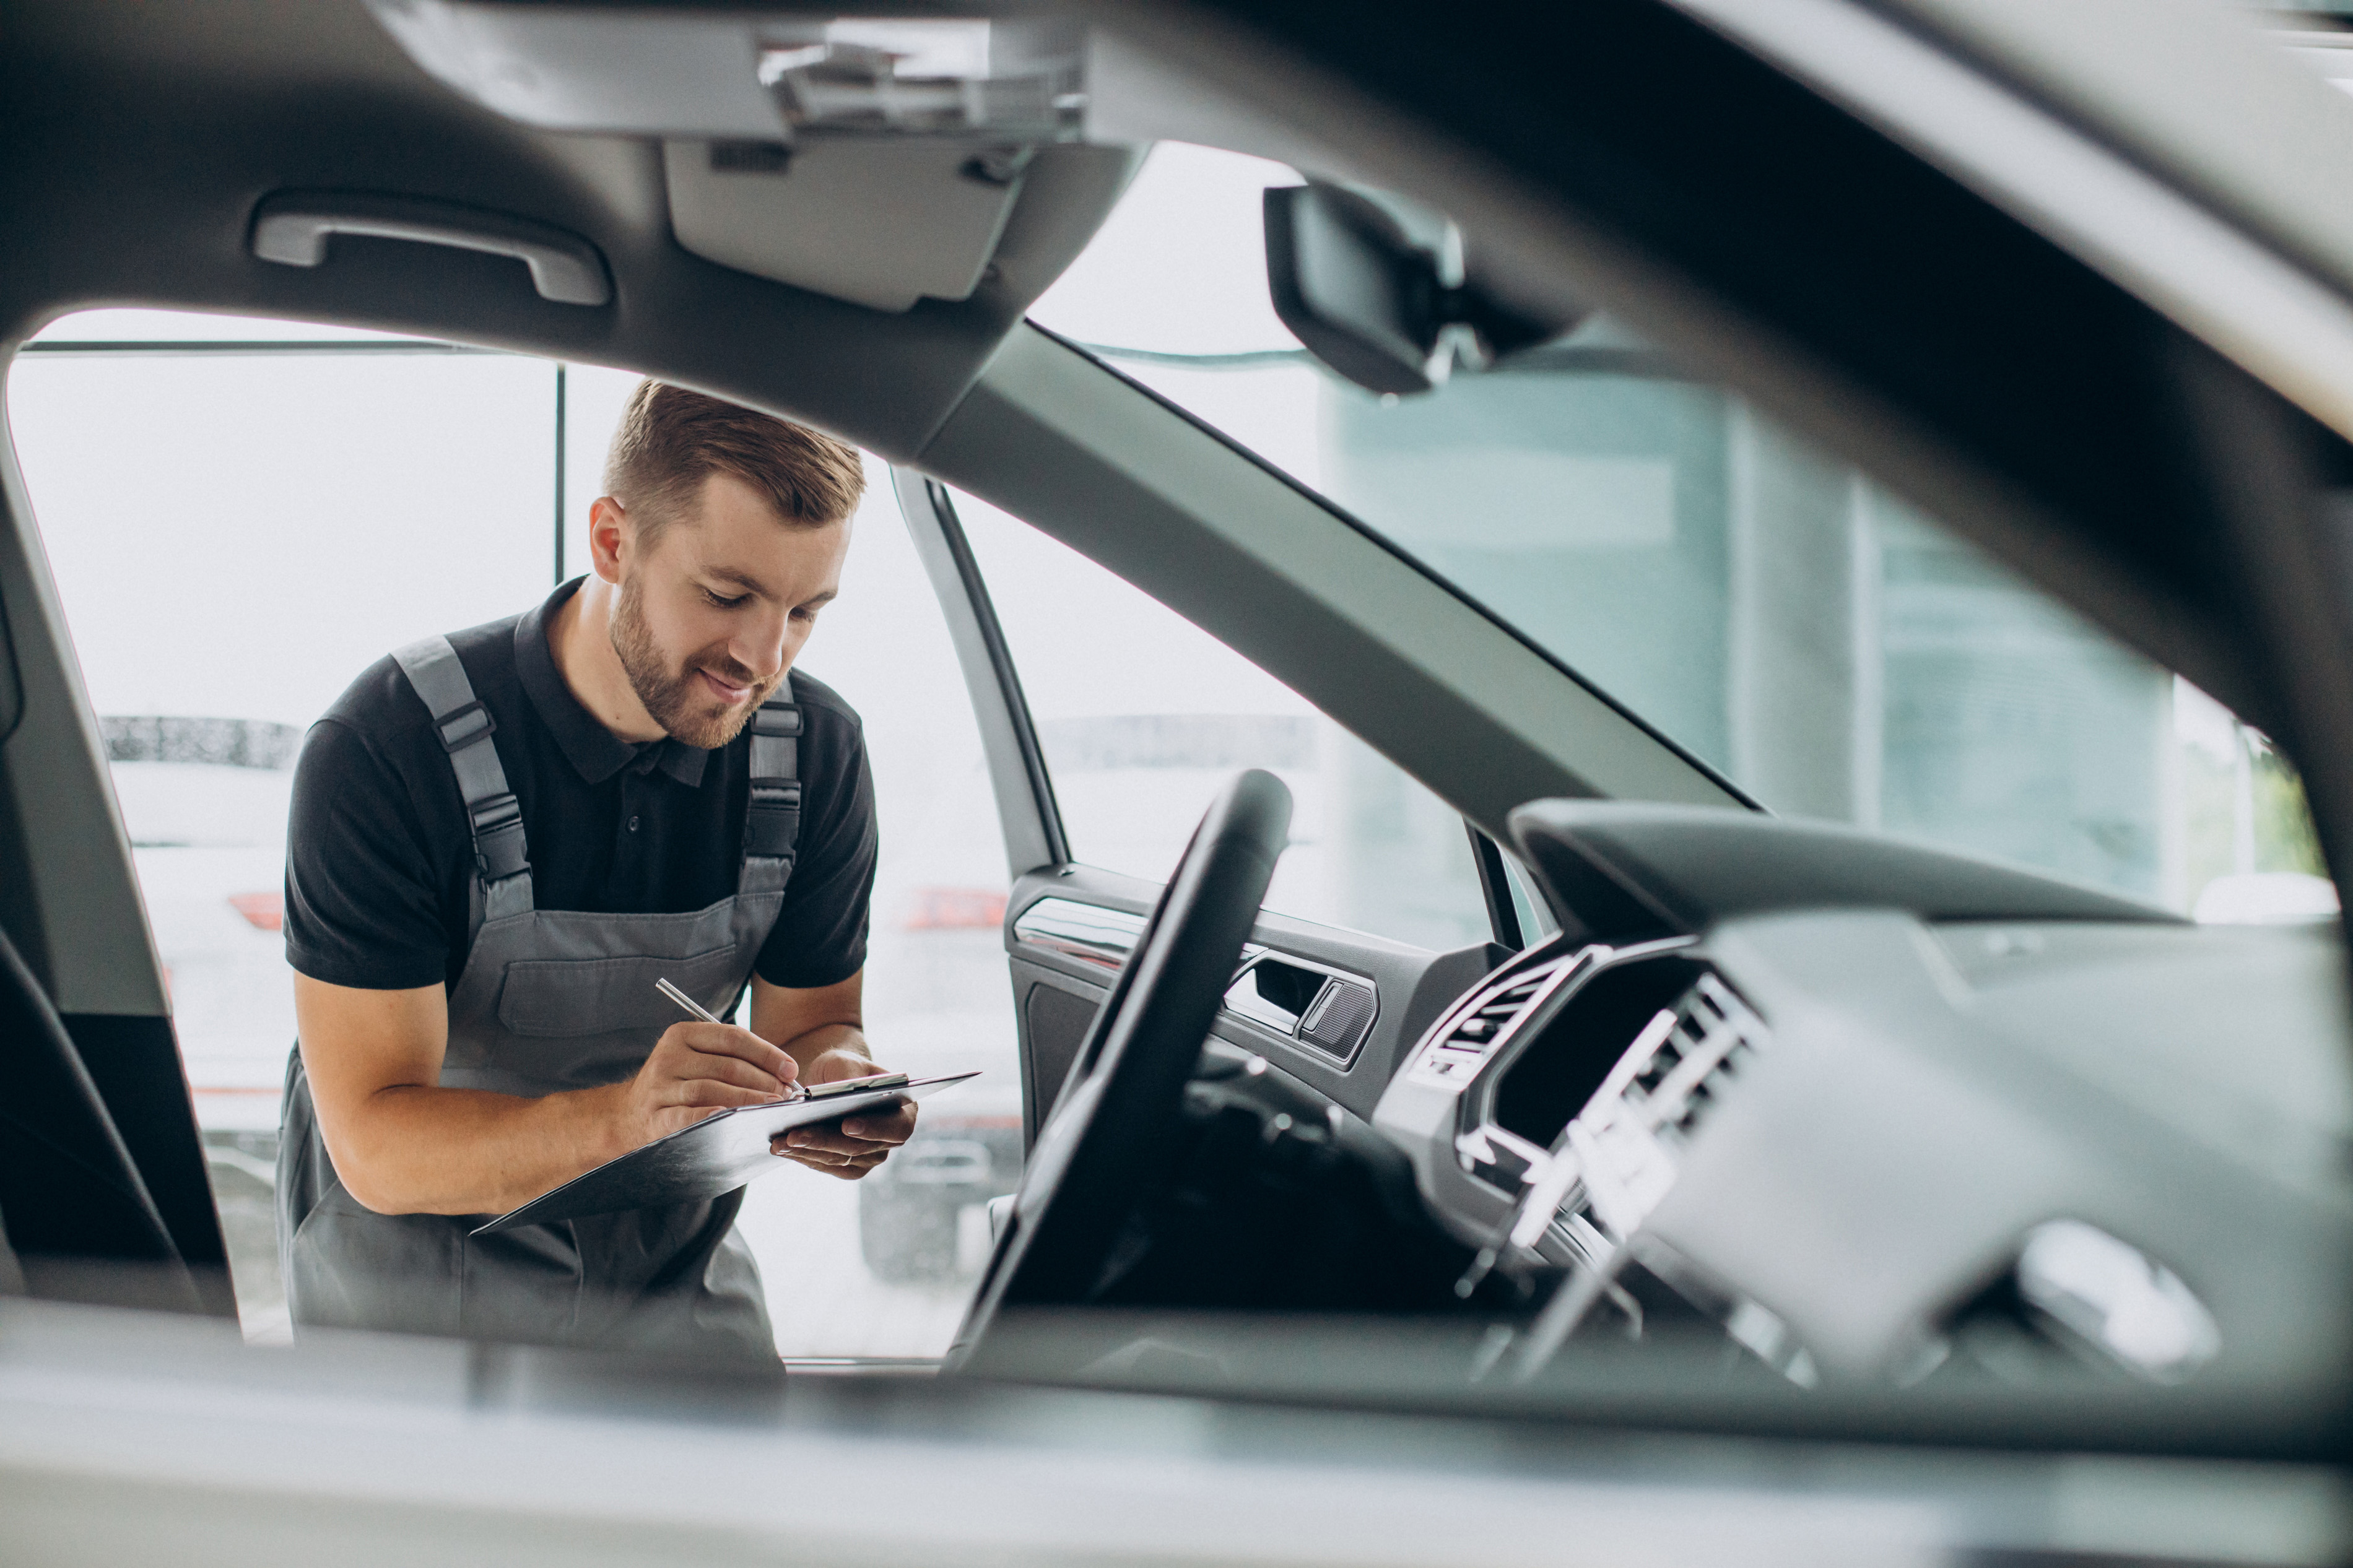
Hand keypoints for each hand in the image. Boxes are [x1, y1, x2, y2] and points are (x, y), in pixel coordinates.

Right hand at [622, 1021, 797, 1145]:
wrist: (627, 1115)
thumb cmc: (677, 1084)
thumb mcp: (695, 1060)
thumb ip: (732, 1058)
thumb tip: (783, 1072)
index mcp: (682, 1034)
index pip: (733, 1037)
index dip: (766, 1053)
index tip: (790, 1069)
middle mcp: (669, 1056)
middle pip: (727, 1065)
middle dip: (763, 1080)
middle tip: (786, 1094)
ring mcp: (660, 1086)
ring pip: (713, 1089)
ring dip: (748, 1099)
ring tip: (772, 1107)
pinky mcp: (655, 1116)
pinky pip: (688, 1114)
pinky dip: (711, 1115)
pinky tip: (733, 1119)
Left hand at [771, 1047, 916, 1179]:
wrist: (833, 1082)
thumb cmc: (845, 1068)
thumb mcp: (846, 1062)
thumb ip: (849, 1074)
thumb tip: (844, 1089)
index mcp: (904, 1112)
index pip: (896, 1127)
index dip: (873, 1129)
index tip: (847, 1125)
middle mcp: (890, 1139)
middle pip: (860, 1148)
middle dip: (824, 1141)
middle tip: (795, 1135)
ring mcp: (870, 1157)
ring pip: (839, 1160)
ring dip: (807, 1151)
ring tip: (780, 1141)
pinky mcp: (848, 1166)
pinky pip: (826, 1166)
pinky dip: (803, 1157)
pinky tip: (782, 1148)